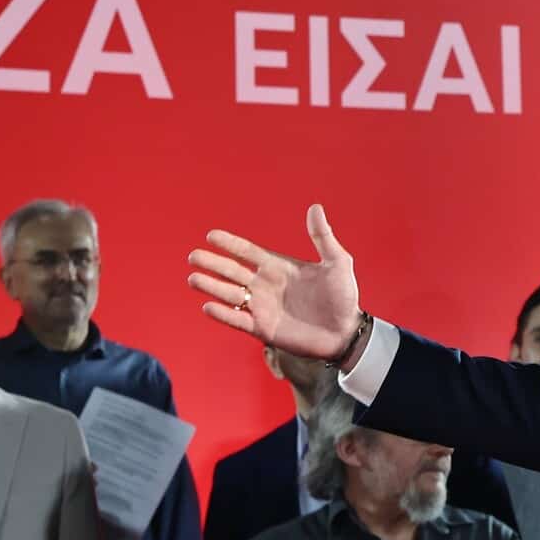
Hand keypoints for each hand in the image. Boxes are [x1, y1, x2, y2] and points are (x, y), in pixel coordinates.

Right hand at [186, 204, 361, 360]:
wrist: (345, 332)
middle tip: (194, 256)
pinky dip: (223, 314)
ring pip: (230, 295)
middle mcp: (265, 285)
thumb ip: (323, 238)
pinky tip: (208, 306)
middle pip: (232, 272)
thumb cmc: (343, 296)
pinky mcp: (263, 329)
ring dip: (211, 287)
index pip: (248, 252)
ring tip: (193, 279)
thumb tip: (315, 207)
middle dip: (213, 264)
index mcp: (279, 267)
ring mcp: (262, 307)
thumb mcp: (337, 263)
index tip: (211, 235)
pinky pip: (237, 320)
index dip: (230, 244)